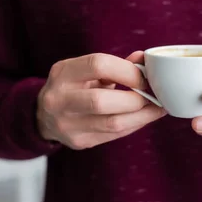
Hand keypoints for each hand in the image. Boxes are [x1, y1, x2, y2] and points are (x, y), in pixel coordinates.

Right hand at [37, 52, 165, 149]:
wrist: (44, 116)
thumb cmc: (72, 87)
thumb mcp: (85, 70)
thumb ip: (115, 65)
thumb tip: (145, 60)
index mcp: (62, 73)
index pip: (97, 65)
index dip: (127, 71)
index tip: (145, 76)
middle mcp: (59, 99)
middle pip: (101, 100)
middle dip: (135, 98)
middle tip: (154, 95)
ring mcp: (66, 124)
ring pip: (112, 123)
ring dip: (142, 115)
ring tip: (157, 108)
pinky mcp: (78, 141)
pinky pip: (113, 135)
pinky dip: (133, 125)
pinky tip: (143, 117)